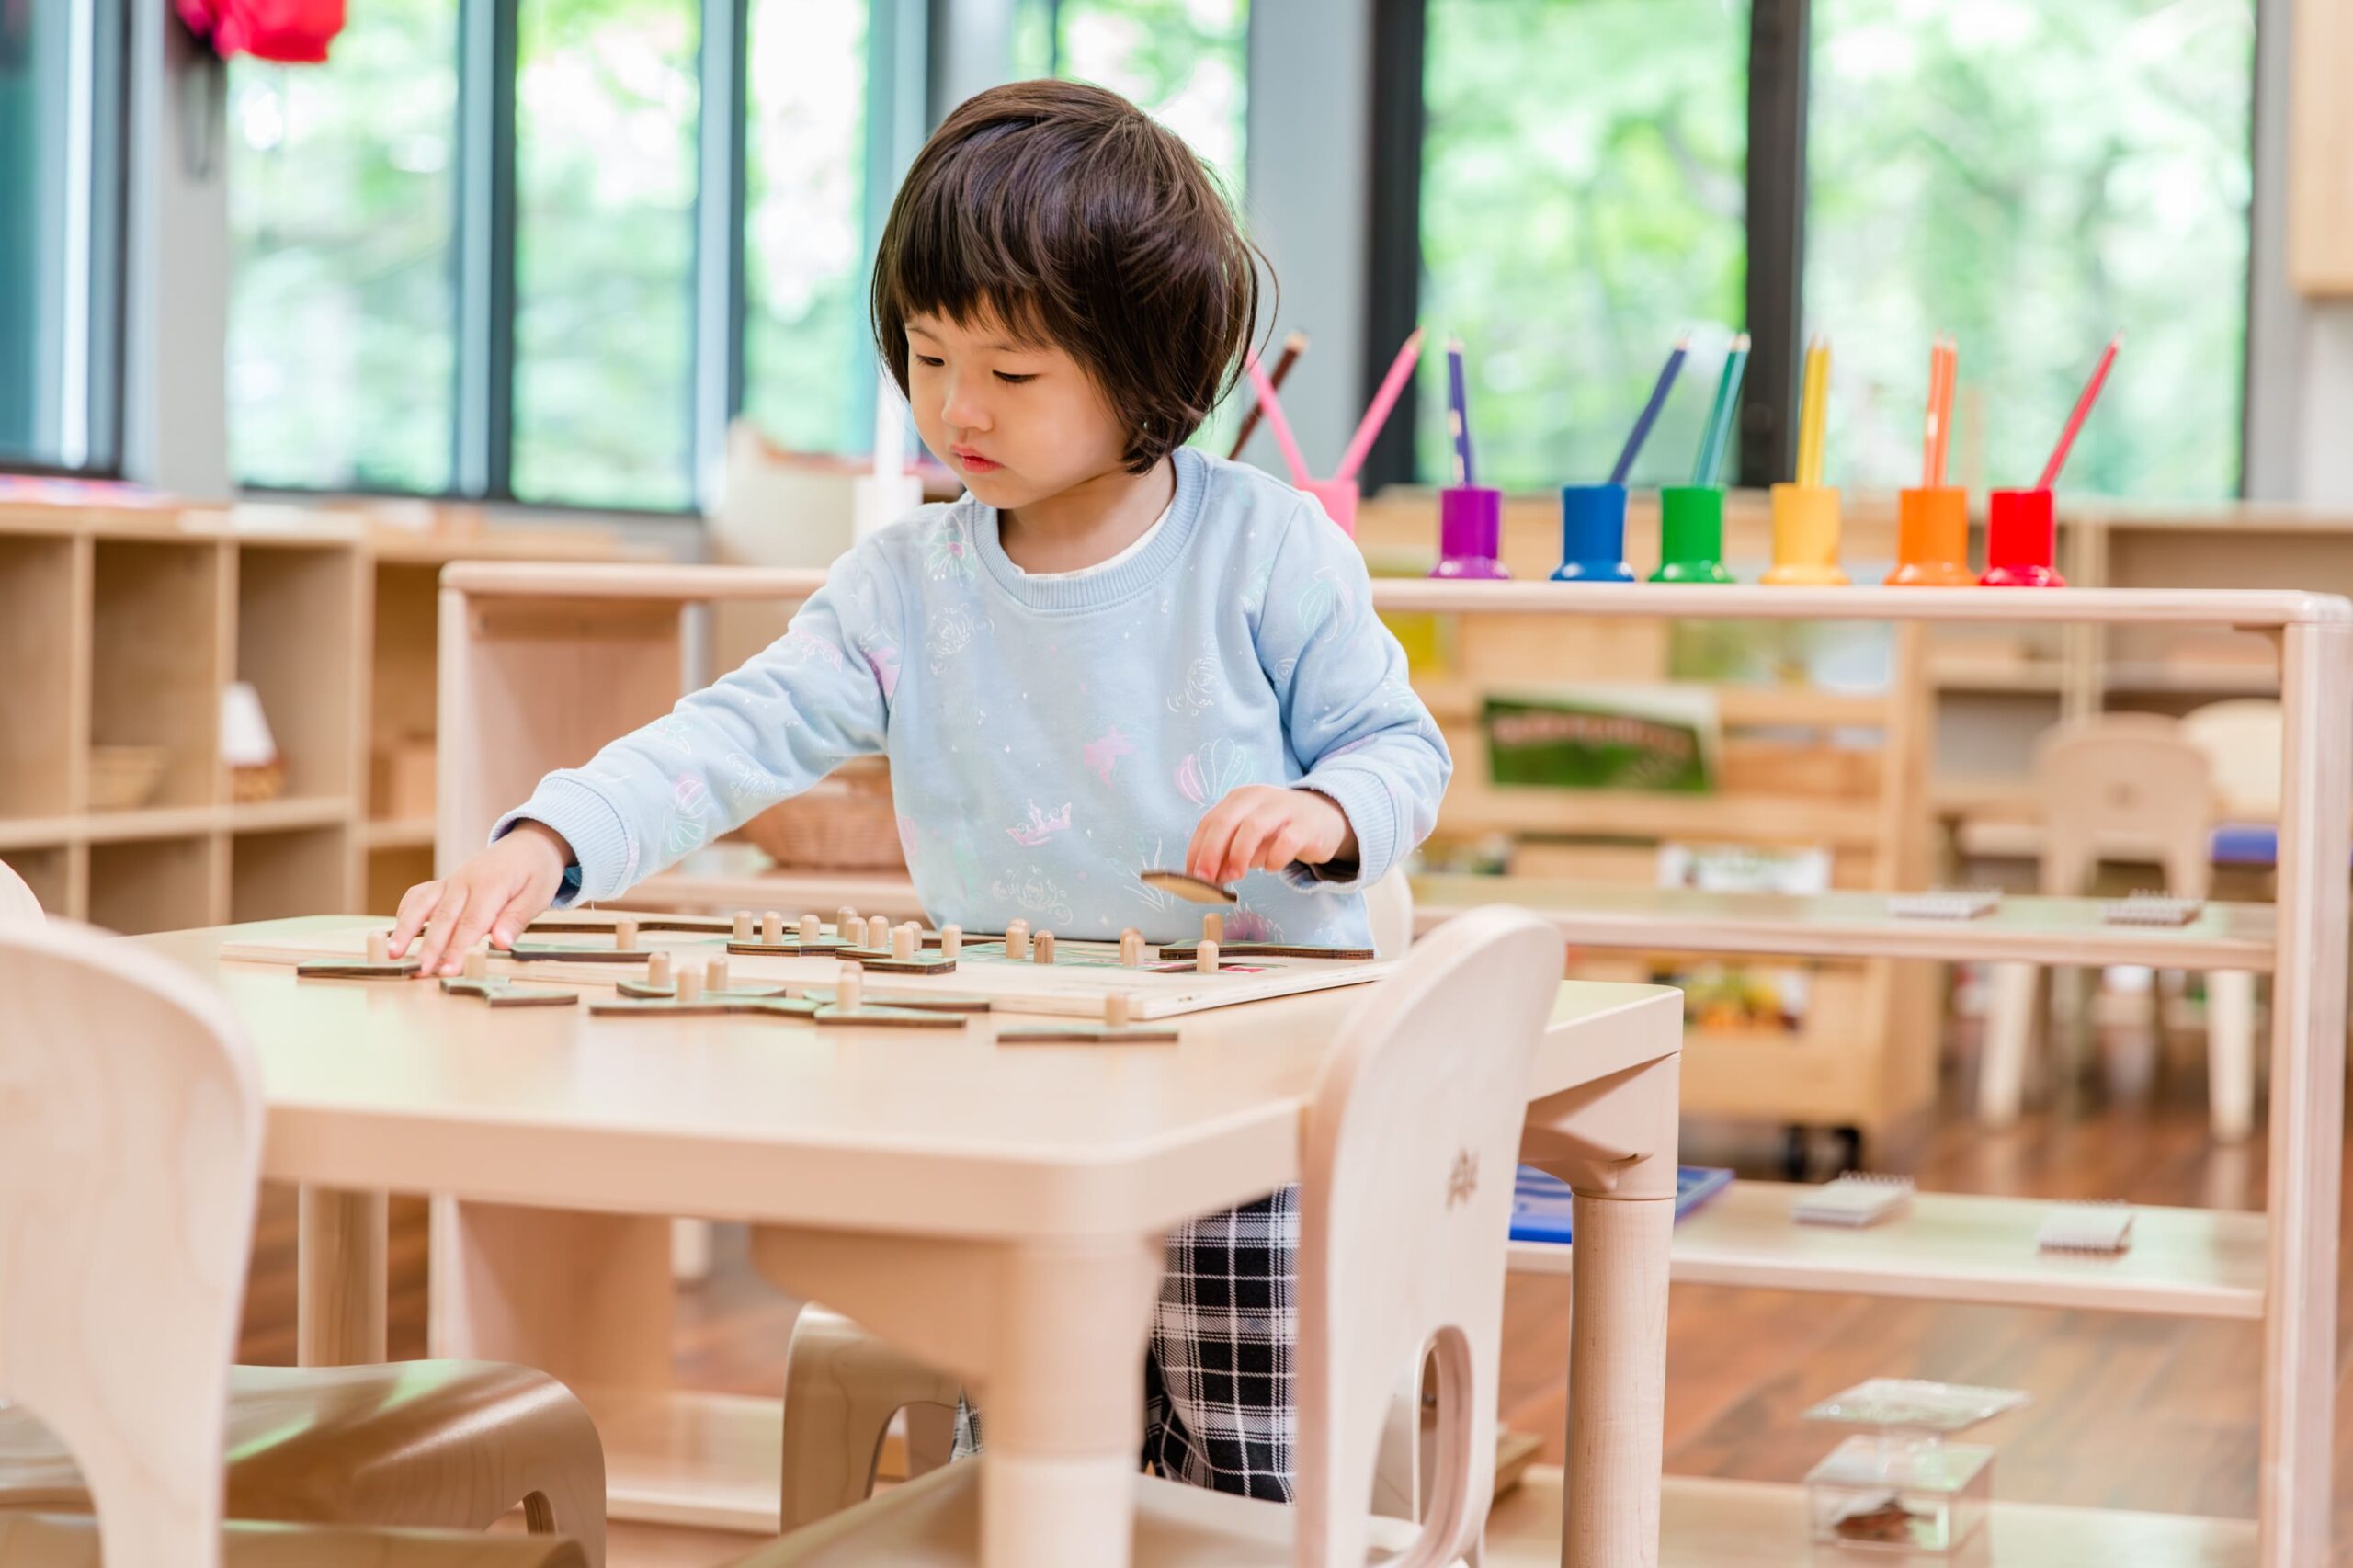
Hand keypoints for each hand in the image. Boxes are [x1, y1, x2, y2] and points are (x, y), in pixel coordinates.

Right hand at [388, 821, 573, 975]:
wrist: (528, 844)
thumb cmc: (536, 872)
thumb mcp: (538, 894)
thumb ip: (517, 918)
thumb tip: (501, 944)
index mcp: (491, 884)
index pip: (471, 923)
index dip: (458, 949)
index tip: (449, 971)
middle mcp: (465, 881)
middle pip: (443, 918)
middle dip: (430, 947)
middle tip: (421, 971)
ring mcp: (451, 880)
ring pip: (423, 905)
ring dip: (406, 930)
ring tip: (393, 954)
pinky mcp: (444, 883)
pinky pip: (419, 895)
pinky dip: (406, 911)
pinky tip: (397, 931)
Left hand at [1185, 787, 1355, 886]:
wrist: (1325, 818)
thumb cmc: (1279, 830)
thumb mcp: (1249, 839)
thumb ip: (1229, 854)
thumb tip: (1209, 878)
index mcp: (1239, 799)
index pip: (1209, 822)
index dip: (1197, 850)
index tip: (1191, 876)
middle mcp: (1258, 797)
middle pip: (1225, 822)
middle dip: (1211, 853)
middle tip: (1206, 880)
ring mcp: (1284, 808)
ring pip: (1254, 827)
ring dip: (1239, 855)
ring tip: (1236, 876)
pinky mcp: (1306, 825)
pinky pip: (1286, 841)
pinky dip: (1274, 858)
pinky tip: (1271, 868)